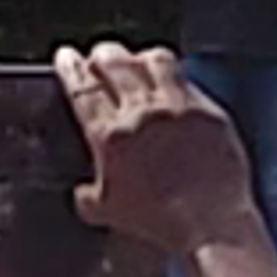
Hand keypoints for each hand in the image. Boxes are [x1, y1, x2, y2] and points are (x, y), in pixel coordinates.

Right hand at [54, 39, 261, 270]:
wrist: (209, 222)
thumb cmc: (160, 221)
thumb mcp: (107, 212)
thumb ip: (88, 196)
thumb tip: (83, 192)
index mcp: (110, 136)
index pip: (82, 87)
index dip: (70, 67)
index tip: (66, 57)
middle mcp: (142, 113)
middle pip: (114, 62)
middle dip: (101, 54)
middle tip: (98, 57)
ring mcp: (177, 107)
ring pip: (153, 60)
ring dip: (139, 57)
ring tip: (135, 61)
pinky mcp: (207, 110)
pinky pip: (186, 79)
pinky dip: (173, 76)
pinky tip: (171, 82)